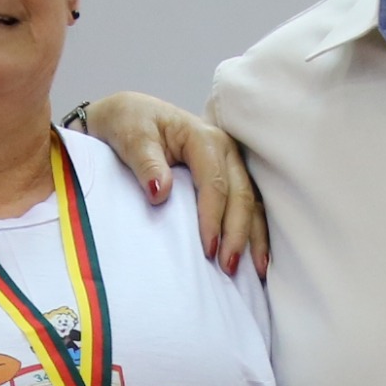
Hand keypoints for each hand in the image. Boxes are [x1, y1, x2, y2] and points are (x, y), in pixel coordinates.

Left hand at [74, 91, 269, 274]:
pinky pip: (248, 205)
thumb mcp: (131, 136)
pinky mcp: (229, 178)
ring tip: (254, 270)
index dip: (213, 217)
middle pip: (240, 194)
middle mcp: (225, 149)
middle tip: (227, 267)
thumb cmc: (130, 123)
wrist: (129, 115)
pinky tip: (256, 258)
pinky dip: (254, 232)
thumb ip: (146, 163)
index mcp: (203, 137)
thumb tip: (161, 192)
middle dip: (237, 233)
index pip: (214, 182)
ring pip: (251, 202)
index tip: (209, 249)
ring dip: (254, 237)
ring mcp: (231, 164)